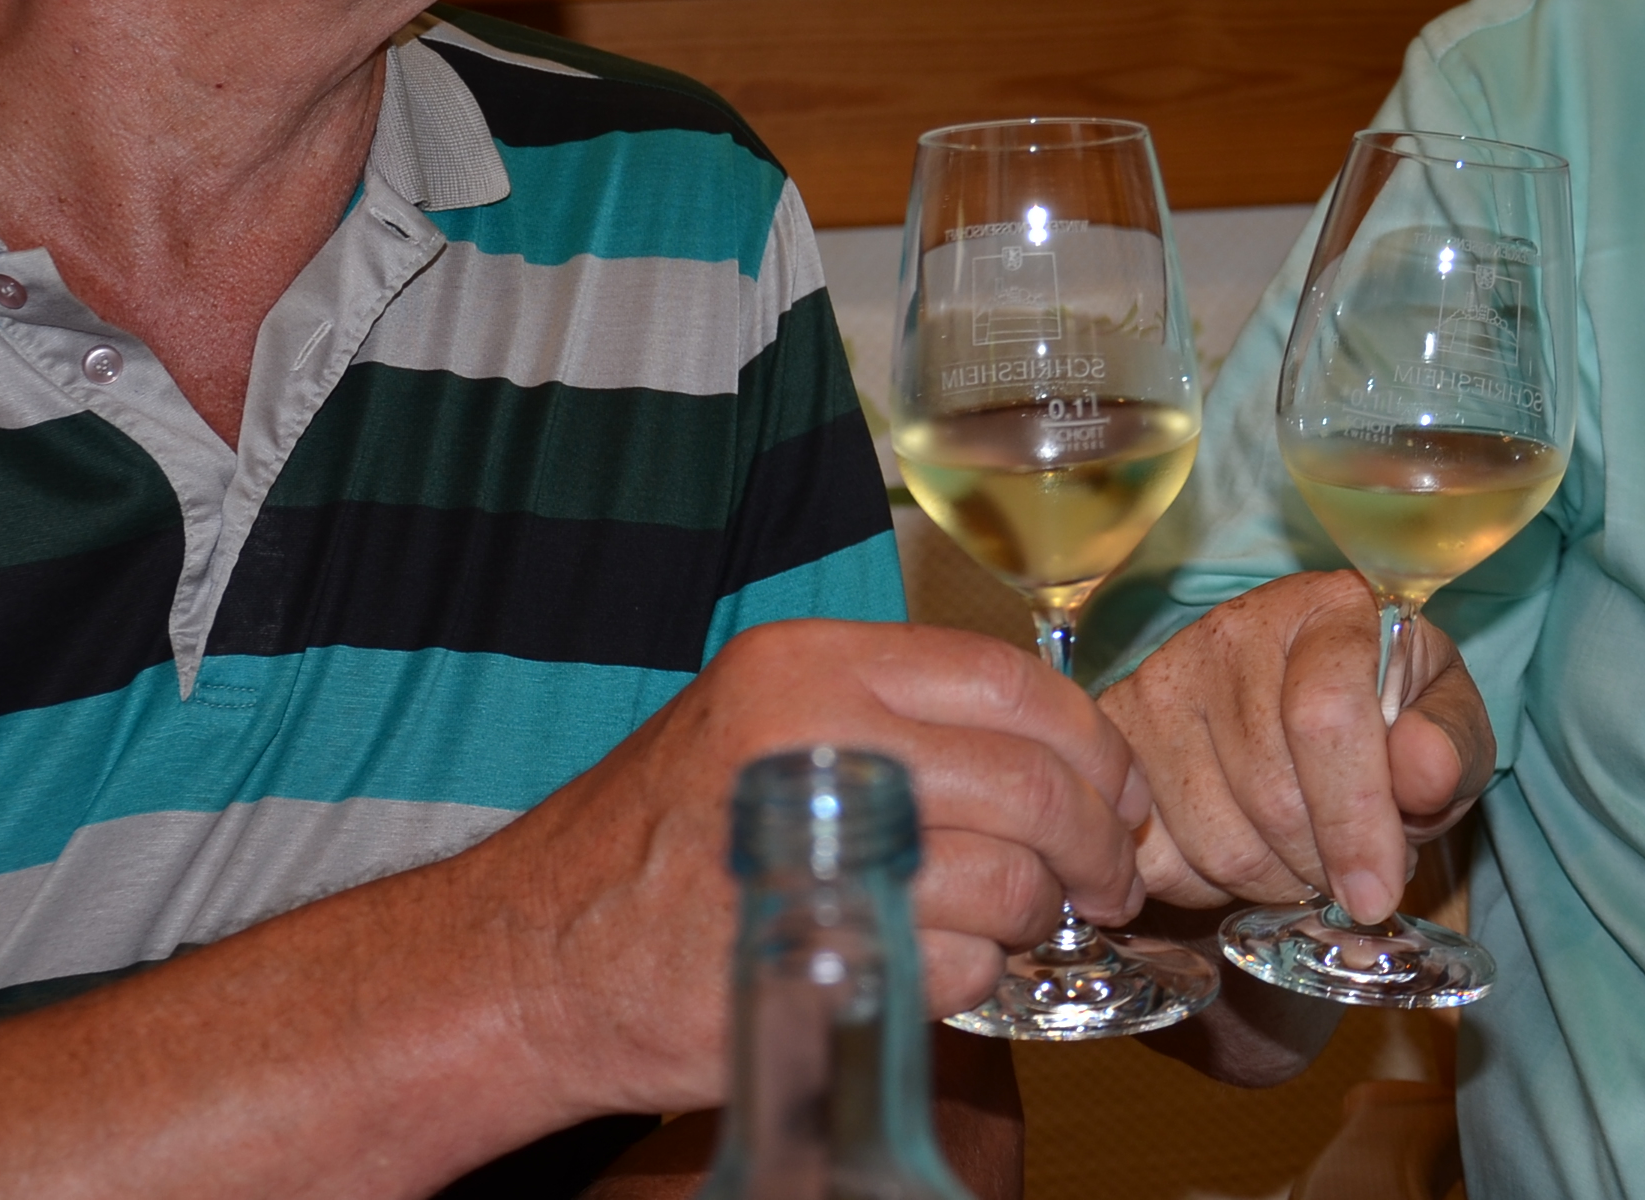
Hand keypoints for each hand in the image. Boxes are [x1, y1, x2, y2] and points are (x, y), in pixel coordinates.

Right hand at [470, 618, 1148, 1117]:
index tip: (1115, 793)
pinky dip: (972, 980)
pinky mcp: (816, 954)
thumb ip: (895, 718)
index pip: (1010, 679)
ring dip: (1033, 918)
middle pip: (1031, 781)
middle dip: (1097, 840)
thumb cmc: (657, 844)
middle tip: (1106, 881)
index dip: (1089, 744)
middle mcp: (815, 736)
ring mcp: (818, 850)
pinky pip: (961, 966)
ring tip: (1008, 928)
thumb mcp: (763, 725)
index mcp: (808, 664)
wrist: (529, 959)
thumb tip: (1051, 751)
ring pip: (1009, 879)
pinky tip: (931, 971)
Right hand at [1099, 570, 1493, 925]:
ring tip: (1300, 854)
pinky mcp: (1117, 735)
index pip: (1325, 716)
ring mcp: (1162, 682)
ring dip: (1272, 881)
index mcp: (1328, 610)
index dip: (1354, 819)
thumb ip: (1451, 743)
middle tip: (1350, 871)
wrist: (1302, 692)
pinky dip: (1203, 886)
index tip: (1377, 891)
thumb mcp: (1444, 716)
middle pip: (1271, 794)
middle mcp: (1231, 632)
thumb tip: (1424, 775)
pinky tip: (1242, 852)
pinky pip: (1153, 855)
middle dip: (1323, 865)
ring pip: (1217, 840)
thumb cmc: (1386, 708)